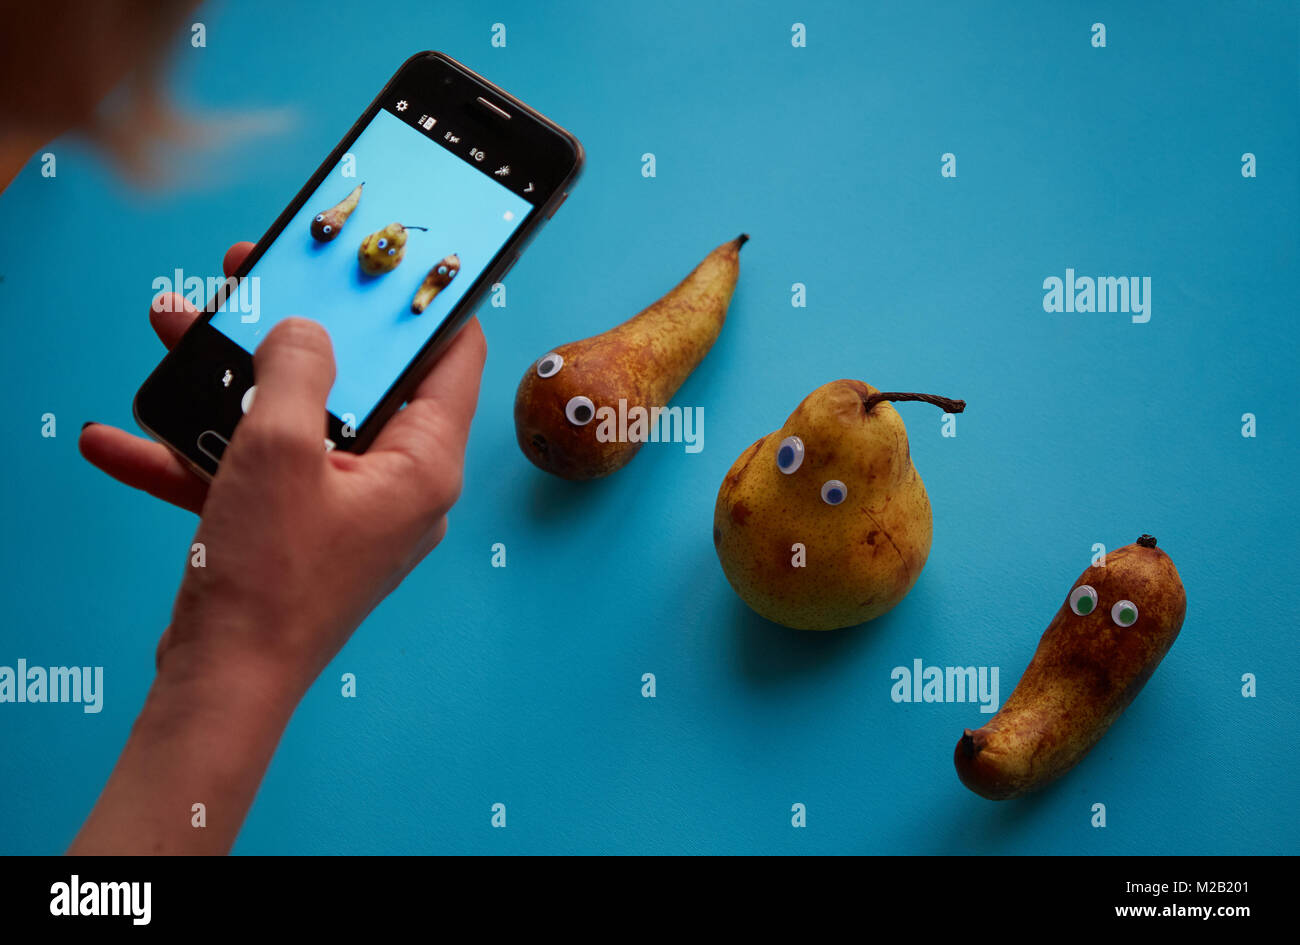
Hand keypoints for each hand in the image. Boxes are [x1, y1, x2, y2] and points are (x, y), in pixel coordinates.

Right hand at [79, 241, 486, 696]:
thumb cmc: (267, 575)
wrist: (220, 683)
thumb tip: (306, 330)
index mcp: (424, 462)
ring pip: (297, 421)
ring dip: (232, 382)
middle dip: (297, 329)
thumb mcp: (278, 446)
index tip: (396, 262)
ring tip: (174, 329)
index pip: (453, 358)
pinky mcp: (300, 532)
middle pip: (360, 381)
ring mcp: (347, 510)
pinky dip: (200, 454)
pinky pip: (258, 474)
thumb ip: (295, 367)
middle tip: (256, 278)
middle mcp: (398, 485)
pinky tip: (122, 439)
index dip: (426, 303)